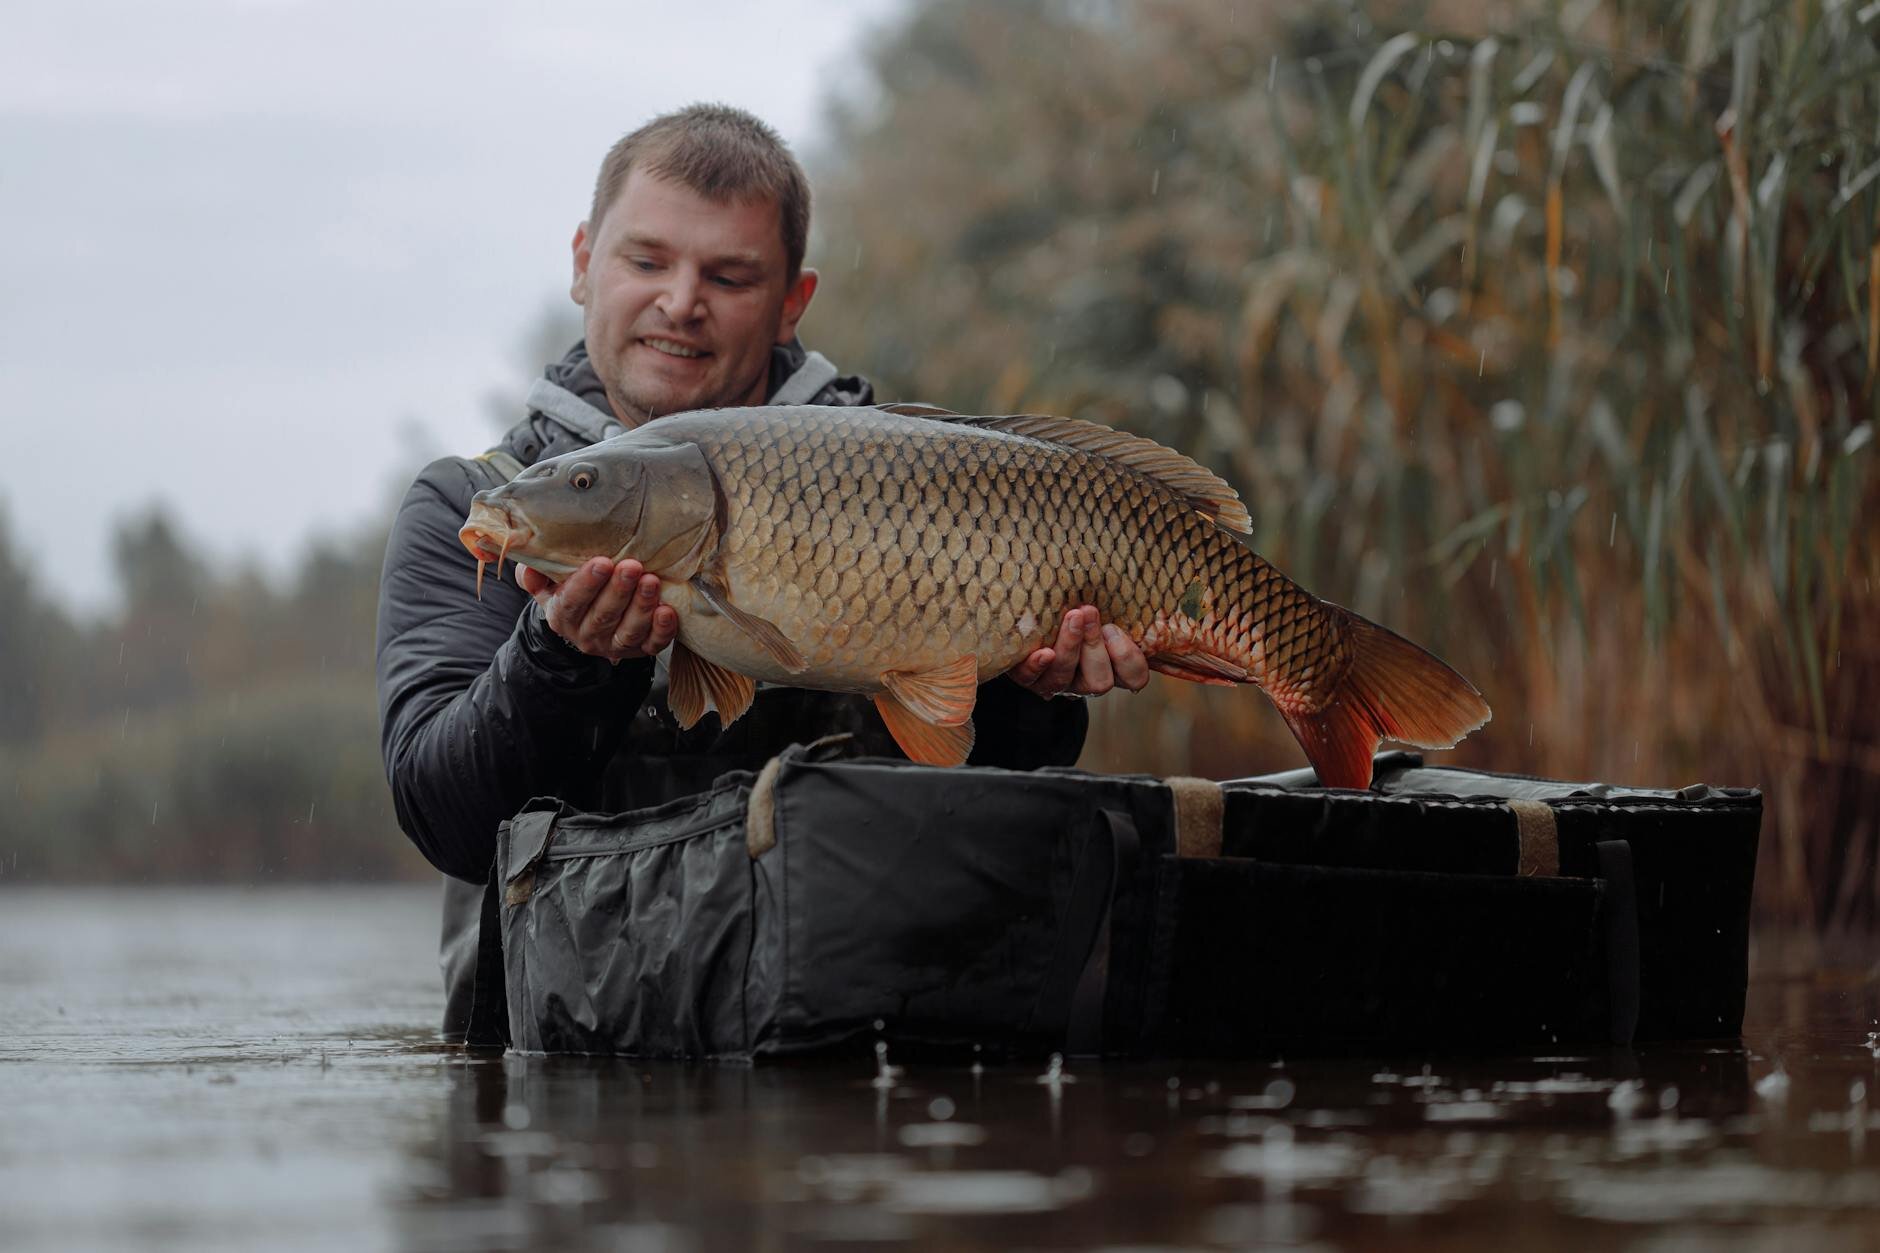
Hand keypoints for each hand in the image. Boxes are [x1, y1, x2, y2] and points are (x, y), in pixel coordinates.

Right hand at [518, 558, 677, 661]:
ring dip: (641, 606)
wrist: (589, 622)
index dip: (586, 584)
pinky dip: (662, 630)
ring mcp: (615, 645)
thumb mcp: (548, 584)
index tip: (602, 562)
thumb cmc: (571, 591)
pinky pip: (652, 644)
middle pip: (604, 615)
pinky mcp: (640, 650)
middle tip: (632, 566)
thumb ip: (535, 575)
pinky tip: (667, 611)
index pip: (571, 602)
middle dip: (619, 590)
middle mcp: (587, 635)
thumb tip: (529, 568)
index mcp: (562, 616)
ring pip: (629, 630)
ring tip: (651, 582)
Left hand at [1006, 605, 1149, 698]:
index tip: (1112, 627)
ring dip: (1070, 646)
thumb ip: (1123, 606)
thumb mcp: (1107, 608)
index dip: (1128, 658)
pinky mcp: (1029, 678)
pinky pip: (1031, 678)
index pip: (1135, 678)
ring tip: (1072, 616)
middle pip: (1100, 682)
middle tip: (1088, 612)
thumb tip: (1156, 587)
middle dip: (1094, 645)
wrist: (1033, 617)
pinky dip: (1037, 666)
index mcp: (1112, 668)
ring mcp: (1056, 683)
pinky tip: (1043, 652)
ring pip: (1065, 678)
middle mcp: (1086, 681)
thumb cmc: (1081, 610)